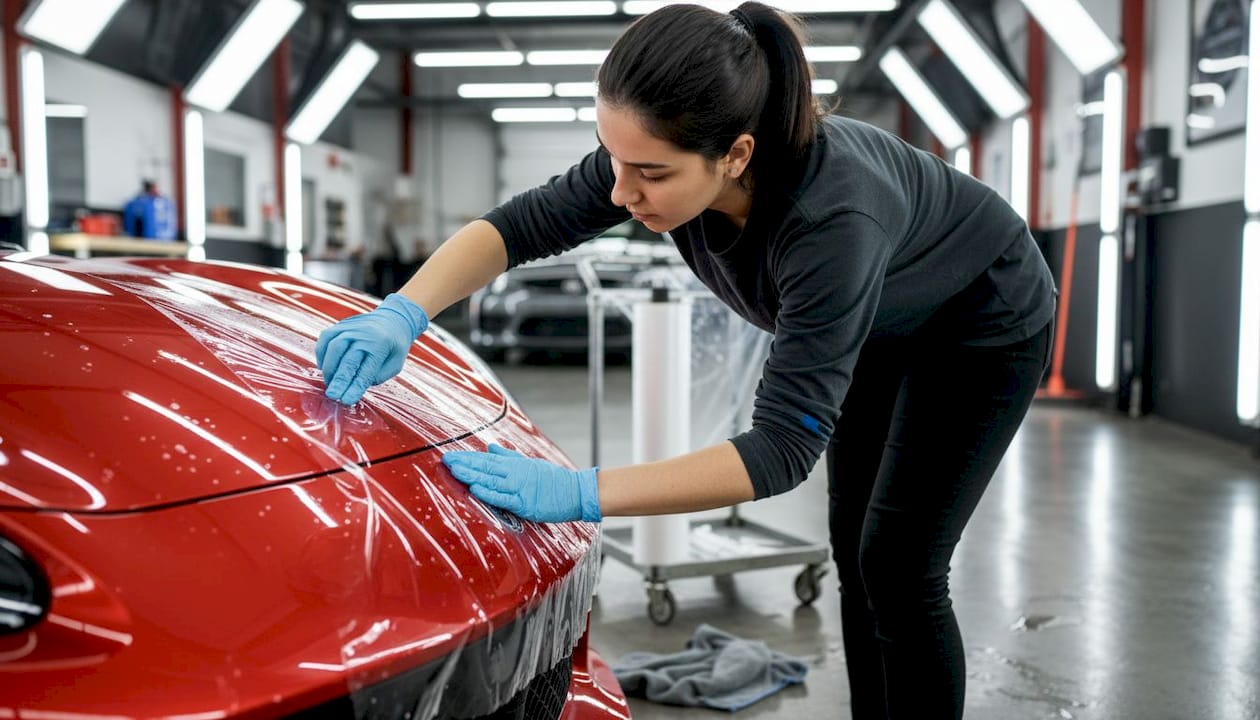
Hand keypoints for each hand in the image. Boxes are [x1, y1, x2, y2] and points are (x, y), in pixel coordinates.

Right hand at [315, 293, 428, 404]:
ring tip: (330, 383)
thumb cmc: (394, 347)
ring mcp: (350, 327)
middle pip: (348, 359)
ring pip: (333, 347)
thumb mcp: (396, 364)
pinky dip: (322, 354)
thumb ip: (378, 376)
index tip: (346, 401)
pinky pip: (325, 339)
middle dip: (339, 380)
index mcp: (382, 344)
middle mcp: (364, 334)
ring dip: (329, 368)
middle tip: (332, 396)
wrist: (393, 319)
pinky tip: (325, 367)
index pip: (366, 370)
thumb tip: (355, 385)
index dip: (355, 387)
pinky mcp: (340, 325)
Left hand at [442, 444, 601, 522]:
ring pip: (491, 480)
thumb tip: (489, 447)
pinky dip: (488, 493)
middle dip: (464, 464)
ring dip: (472, 475)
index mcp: (515, 465)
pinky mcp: (524, 503)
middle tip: (446, 460)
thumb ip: (508, 456)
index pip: (486, 460)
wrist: (576, 492)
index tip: (450, 456)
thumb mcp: (530, 464)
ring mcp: (519, 488)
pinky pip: (503, 498)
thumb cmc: (554, 480)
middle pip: (485, 468)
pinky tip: (475, 488)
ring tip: (455, 470)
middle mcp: (515, 473)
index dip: (467, 458)